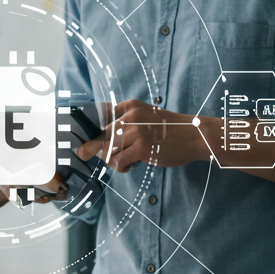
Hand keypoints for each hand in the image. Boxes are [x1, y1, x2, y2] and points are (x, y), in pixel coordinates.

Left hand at [76, 99, 206, 172]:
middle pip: (101, 134)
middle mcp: (130, 116)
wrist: (195, 135)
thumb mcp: (146, 117)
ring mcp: (136, 131)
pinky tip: (129, 166)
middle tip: (84, 153)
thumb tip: (99, 141)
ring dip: (111, 160)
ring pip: (107, 150)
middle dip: (93, 148)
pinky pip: (118, 161)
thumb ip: (126, 123)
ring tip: (123, 162)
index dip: (87, 126)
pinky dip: (119, 167)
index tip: (79, 136)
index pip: (99, 113)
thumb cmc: (170, 130)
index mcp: (130, 106)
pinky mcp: (141, 147)